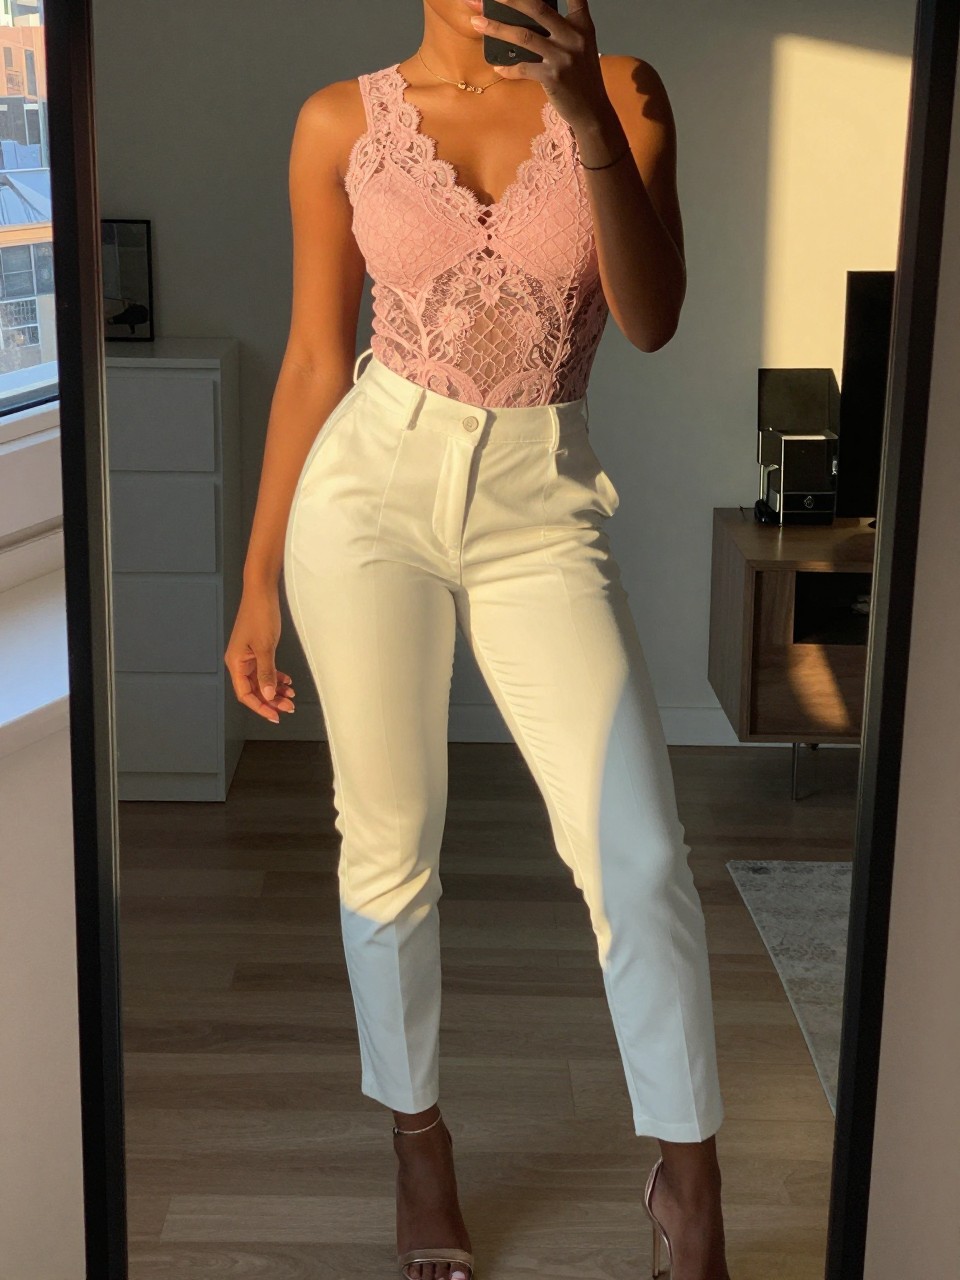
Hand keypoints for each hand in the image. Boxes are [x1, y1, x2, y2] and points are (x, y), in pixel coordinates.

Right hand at [224, 585, 296, 723]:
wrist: (262, 591)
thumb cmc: (260, 615)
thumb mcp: (266, 647)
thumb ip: (267, 673)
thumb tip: (268, 696)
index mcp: (236, 663)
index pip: (245, 694)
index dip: (260, 707)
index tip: (275, 716)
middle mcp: (239, 662)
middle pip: (254, 689)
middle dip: (271, 700)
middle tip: (290, 707)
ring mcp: (248, 656)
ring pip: (261, 681)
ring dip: (275, 690)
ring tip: (292, 696)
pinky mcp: (257, 649)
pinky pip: (265, 669)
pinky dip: (276, 677)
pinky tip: (288, 682)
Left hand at [468, 0, 608, 130]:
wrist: (592, 111)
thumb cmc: (581, 77)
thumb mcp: (578, 47)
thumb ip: (560, 30)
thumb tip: (523, 20)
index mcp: (582, 24)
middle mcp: (573, 36)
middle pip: (537, 8)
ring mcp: (563, 57)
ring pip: (523, 36)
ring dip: (496, 28)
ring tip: (477, 22)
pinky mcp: (552, 77)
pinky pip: (522, 68)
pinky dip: (507, 68)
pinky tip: (497, 67)